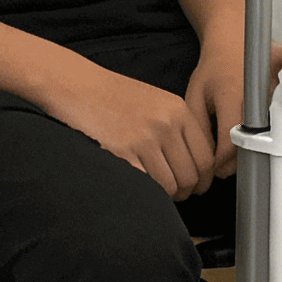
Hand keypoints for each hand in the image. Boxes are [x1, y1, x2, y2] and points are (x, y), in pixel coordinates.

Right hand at [35, 57, 217, 199]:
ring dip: (164, 195)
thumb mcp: (156, 102)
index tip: (196, 187)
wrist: (76, 85)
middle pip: (190, 176)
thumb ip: (178, 129)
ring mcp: (143, 139)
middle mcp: (165, 124)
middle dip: (185, 192)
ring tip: (154, 190)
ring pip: (169, 186)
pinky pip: (145, 186)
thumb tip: (194, 166)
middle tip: (175, 194)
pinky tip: (137, 184)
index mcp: (178, 111)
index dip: (202, 180)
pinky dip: (144, 192)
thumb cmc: (112, 96)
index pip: (205, 158)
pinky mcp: (121, 153)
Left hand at [184, 39, 281, 185]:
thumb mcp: (195, 95)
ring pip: (265, 137)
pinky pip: (274, 126)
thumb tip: (206, 158)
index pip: (231, 139)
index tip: (212, 168)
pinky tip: (251, 139)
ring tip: (232, 154)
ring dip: (250, 150)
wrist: (235, 41)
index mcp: (232, 93)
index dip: (221, 161)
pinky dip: (264, 137)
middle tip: (221, 168)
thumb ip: (199, 126)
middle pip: (252, 142)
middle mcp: (258, 95)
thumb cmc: (213, 69)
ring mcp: (274, 95)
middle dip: (236, 161)